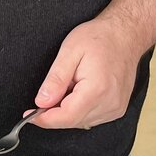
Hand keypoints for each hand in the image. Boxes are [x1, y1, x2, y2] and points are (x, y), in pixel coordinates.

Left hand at [30, 0, 155, 129]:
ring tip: (72, 84)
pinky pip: (90, 118)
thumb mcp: (69, 51)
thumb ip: (55, 79)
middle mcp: (110, 103)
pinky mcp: (117, 109)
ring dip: (67, 109)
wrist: (126, 34)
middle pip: (72, 121)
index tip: (29, 114)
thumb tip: (41, 102)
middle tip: (52, 89)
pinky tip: (81, 91)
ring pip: (80, 121)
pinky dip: (79, 109)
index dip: (44, 119)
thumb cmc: (99, 38)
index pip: (66, 117)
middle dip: (54, 112)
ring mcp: (116, 108)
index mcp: (97, 90)